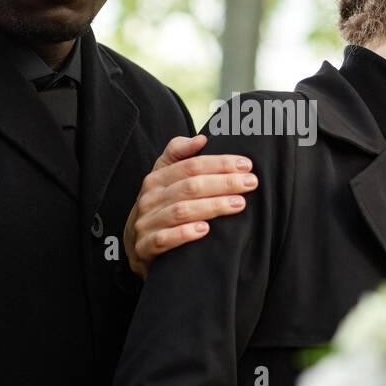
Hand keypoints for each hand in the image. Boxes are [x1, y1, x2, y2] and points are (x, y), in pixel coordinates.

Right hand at [123, 135, 257, 278]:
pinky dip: (184, 234)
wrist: (134, 246)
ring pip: (181, 211)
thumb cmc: (158, 208)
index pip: (191, 166)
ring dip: (212, 207)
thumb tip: (201, 138)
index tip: (246, 165)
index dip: (220, 163)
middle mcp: (150, 198)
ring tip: (238, 204)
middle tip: (251, 183)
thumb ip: (178, 154)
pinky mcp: (145, 247)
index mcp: (156, 179)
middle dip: (224, 183)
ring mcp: (146, 223)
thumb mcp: (163, 178)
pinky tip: (205, 230)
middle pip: (190, 186)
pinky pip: (164, 239)